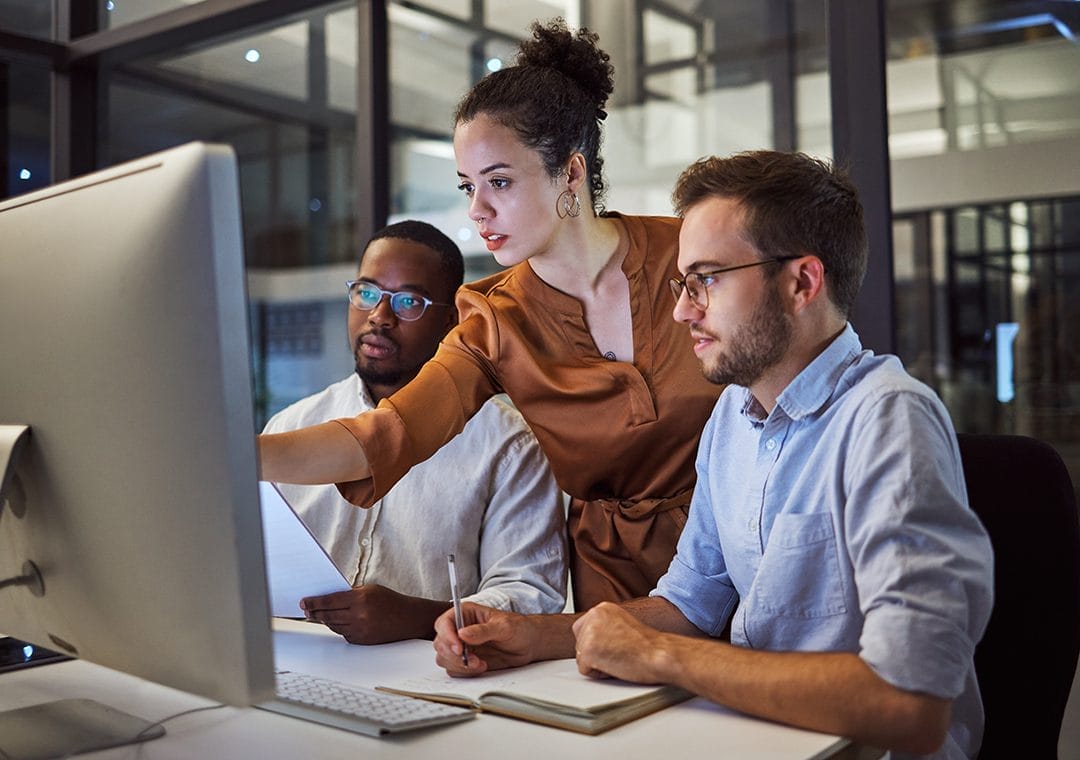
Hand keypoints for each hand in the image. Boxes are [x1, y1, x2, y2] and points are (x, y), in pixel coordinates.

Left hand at [300, 585, 447, 644]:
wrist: (408, 619)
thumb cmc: (390, 601)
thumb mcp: (370, 589)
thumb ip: (350, 593)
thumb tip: (329, 598)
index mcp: (360, 599)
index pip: (329, 601)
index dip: (314, 602)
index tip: (304, 601)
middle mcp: (358, 616)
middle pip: (327, 615)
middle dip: (315, 612)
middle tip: (307, 609)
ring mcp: (360, 630)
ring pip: (333, 625)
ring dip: (324, 620)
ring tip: (318, 615)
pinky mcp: (362, 641)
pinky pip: (343, 634)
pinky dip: (338, 627)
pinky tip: (336, 622)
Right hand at [432, 602, 538, 675]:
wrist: (529, 644)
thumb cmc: (519, 628)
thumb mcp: (504, 626)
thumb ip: (483, 630)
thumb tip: (463, 634)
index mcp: (465, 614)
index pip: (444, 623)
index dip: (447, 636)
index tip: (458, 648)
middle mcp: (460, 629)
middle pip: (441, 643)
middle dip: (454, 655)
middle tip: (472, 659)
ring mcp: (462, 646)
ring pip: (445, 658)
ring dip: (459, 665)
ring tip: (479, 664)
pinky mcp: (466, 660)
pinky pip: (454, 669)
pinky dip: (465, 672)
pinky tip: (481, 666)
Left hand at [571, 602, 664, 683]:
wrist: (660, 654)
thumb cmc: (648, 646)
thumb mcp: (623, 625)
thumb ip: (606, 627)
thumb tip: (596, 638)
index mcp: (602, 608)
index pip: (583, 629)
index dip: (597, 644)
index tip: (614, 646)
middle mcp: (593, 615)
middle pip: (579, 643)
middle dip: (595, 653)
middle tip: (618, 653)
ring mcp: (589, 632)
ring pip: (581, 657)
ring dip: (598, 664)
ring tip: (619, 658)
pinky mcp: (588, 651)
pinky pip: (585, 670)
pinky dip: (599, 674)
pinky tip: (616, 665)